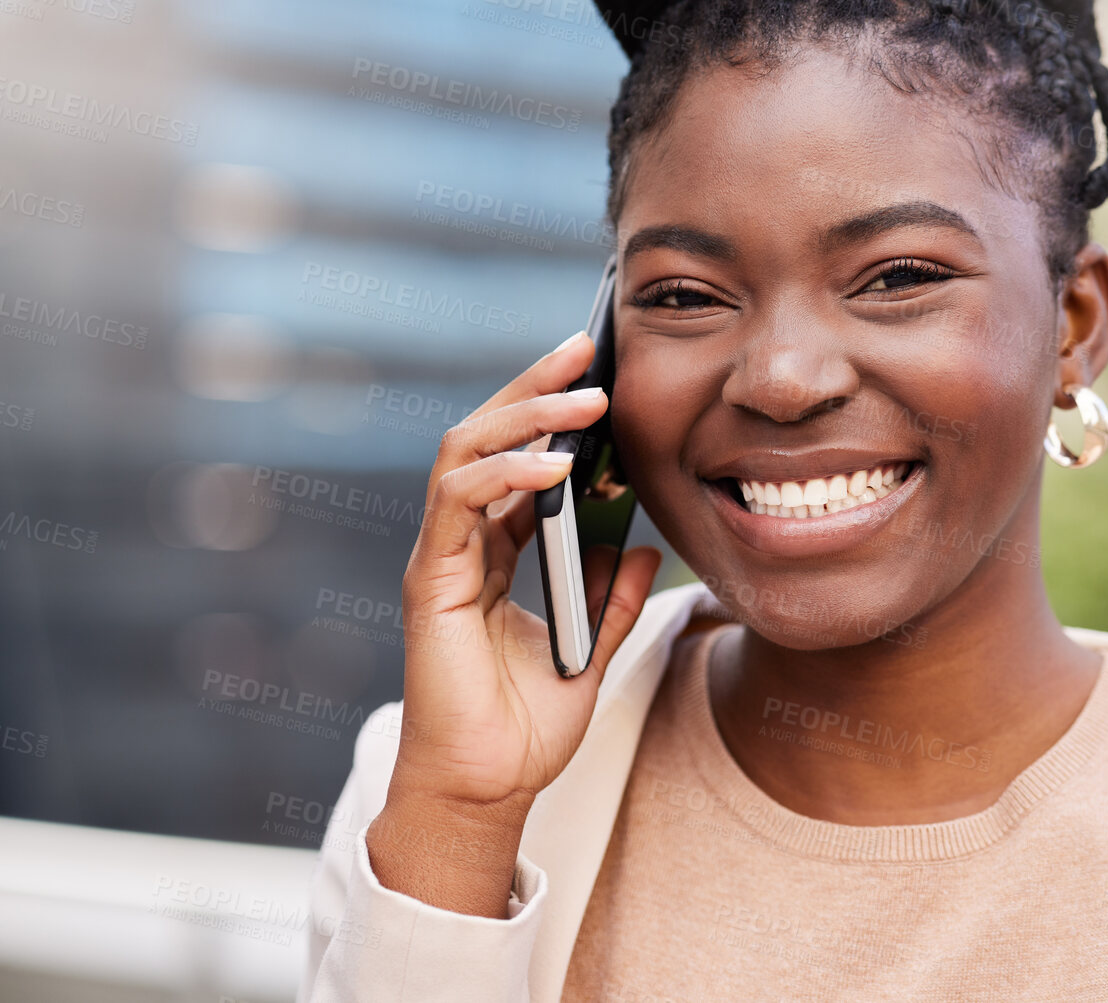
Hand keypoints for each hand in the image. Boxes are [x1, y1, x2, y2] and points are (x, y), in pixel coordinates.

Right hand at [368, 331, 661, 914]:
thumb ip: (614, 600)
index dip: (550, 408)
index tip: (600, 370)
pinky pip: (458, 504)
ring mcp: (443, 557)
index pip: (518, 455)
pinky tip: (551, 465)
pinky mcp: (431, 582)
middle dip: (534, 387)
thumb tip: (643, 547)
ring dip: (524, 417)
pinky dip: (503, 474)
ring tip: (582, 400)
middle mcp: (464, 543)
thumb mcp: (593, 651)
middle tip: (585, 350)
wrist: (488, 789)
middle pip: (486, 435)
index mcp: (497, 551)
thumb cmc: (525, 727)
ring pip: (465, 453)